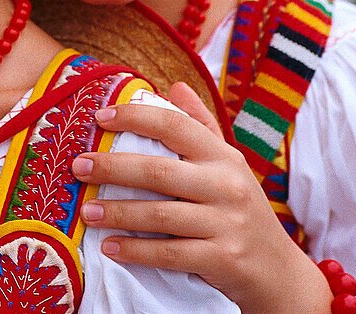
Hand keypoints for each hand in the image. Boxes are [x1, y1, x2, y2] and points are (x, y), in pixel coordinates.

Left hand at [73, 83, 330, 313]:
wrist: (278, 270)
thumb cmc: (239, 209)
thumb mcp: (227, 165)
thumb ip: (200, 126)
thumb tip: (175, 85)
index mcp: (223, 156)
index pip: (175, 126)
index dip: (135, 117)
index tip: (99, 117)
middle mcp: (227, 185)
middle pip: (159, 171)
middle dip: (112, 168)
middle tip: (78, 167)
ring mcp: (227, 223)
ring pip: (160, 214)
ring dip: (118, 212)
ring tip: (86, 211)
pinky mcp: (223, 259)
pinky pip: (169, 253)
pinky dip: (136, 250)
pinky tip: (109, 247)